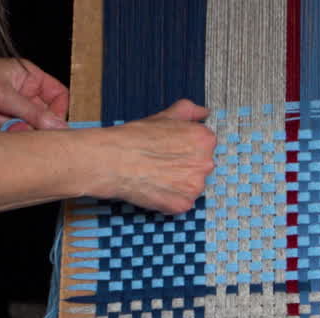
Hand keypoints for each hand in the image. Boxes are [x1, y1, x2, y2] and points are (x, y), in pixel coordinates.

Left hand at [0, 49, 69, 130]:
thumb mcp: (6, 95)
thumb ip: (35, 115)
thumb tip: (61, 128)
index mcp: (29, 77)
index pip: (58, 96)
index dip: (59, 111)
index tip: (55, 127)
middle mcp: (21, 92)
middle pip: (42, 116)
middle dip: (33, 126)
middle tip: (28, 132)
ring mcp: (7, 108)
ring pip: (24, 127)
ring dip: (13, 130)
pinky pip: (7, 134)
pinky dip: (0, 135)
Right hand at [91, 100, 217, 214]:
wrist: (114, 160)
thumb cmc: (136, 139)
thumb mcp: (164, 116)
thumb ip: (189, 112)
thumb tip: (204, 112)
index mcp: (204, 140)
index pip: (205, 146)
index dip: (186, 148)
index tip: (171, 149)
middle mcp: (205, 163)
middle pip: (200, 167)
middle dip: (185, 166)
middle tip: (161, 162)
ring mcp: (195, 186)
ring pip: (192, 186)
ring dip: (179, 183)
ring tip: (157, 175)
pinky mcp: (184, 204)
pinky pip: (182, 203)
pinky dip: (171, 198)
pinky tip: (156, 187)